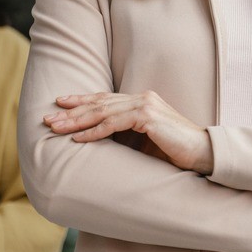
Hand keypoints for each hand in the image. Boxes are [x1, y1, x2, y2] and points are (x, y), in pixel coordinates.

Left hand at [45, 91, 213, 173]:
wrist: (203, 153)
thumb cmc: (176, 151)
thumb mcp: (146, 141)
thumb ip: (126, 135)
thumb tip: (99, 141)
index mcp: (141, 101)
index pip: (105, 99)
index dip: (81, 101)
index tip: (60, 104)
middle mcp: (142, 98)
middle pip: (99, 103)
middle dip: (71, 111)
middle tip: (48, 117)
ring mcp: (145, 105)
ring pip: (102, 111)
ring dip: (76, 120)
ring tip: (56, 127)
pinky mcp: (148, 117)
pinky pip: (114, 124)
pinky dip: (94, 131)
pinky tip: (78, 138)